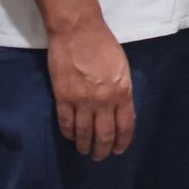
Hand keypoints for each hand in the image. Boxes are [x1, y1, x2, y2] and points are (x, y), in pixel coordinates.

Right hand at [46, 15, 135, 159]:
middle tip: (100, 157)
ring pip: (84, 133)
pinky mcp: (62, 98)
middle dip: (103, 149)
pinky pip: (66, 123)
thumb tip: (118, 110)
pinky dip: (70, 134)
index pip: (125, 125)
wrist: (78, 32)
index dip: (122, 140)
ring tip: (86, 151)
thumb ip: (121, 91)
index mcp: (123, 92)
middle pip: (104, 134)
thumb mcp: (122, 68)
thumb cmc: (104, 46)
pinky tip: (72, 137)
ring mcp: (82, 101)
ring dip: (85, 145)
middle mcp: (103, 101)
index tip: (119, 150)